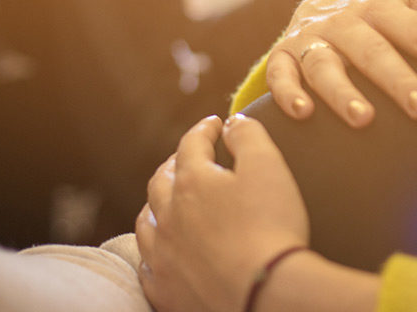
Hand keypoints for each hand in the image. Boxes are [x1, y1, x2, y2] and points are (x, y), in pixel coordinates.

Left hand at [136, 115, 309, 311]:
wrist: (264, 294)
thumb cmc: (270, 227)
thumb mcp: (268, 166)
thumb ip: (248, 136)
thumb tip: (233, 122)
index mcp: (192, 182)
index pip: (192, 144)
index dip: (205, 130)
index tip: (215, 124)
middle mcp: (168, 215)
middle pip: (161, 180)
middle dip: (174, 163)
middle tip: (186, 158)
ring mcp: (162, 254)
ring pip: (146, 221)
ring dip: (155, 205)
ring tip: (167, 200)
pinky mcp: (165, 289)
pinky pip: (147, 264)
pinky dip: (152, 250)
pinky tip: (161, 250)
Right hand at [266, 0, 416, 126]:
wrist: (317, 4)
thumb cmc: (381, 19)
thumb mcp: (413, 8)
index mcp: (385, 6)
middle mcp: (348, 20)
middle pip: (375, 49)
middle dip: (399, 78)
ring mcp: (313, 38)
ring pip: (326, 64)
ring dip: (343, 92)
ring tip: (364, 119)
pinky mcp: (283, 55)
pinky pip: (281, 74)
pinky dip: (288, 92)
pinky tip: (303, 113)